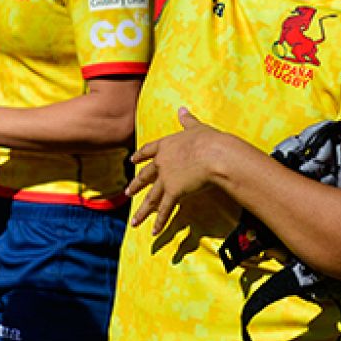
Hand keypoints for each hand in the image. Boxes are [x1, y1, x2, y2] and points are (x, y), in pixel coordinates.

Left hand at [125, 107, 233, 234]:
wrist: (213, 154)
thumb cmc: (208, 140)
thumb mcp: (196, 127)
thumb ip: (187, 120)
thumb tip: (182, 108)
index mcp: (166, 145)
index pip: (149, 151)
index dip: (140, 156)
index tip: (132, 161)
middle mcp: (162, 163)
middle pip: (145, 176)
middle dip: (136, 186)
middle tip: (127, 193)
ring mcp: (166, 179)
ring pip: (151, 198)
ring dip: (143, 211)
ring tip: (134, 221)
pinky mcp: (174, 192)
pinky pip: (165, 210)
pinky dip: (160, 222)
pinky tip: (154, 232)